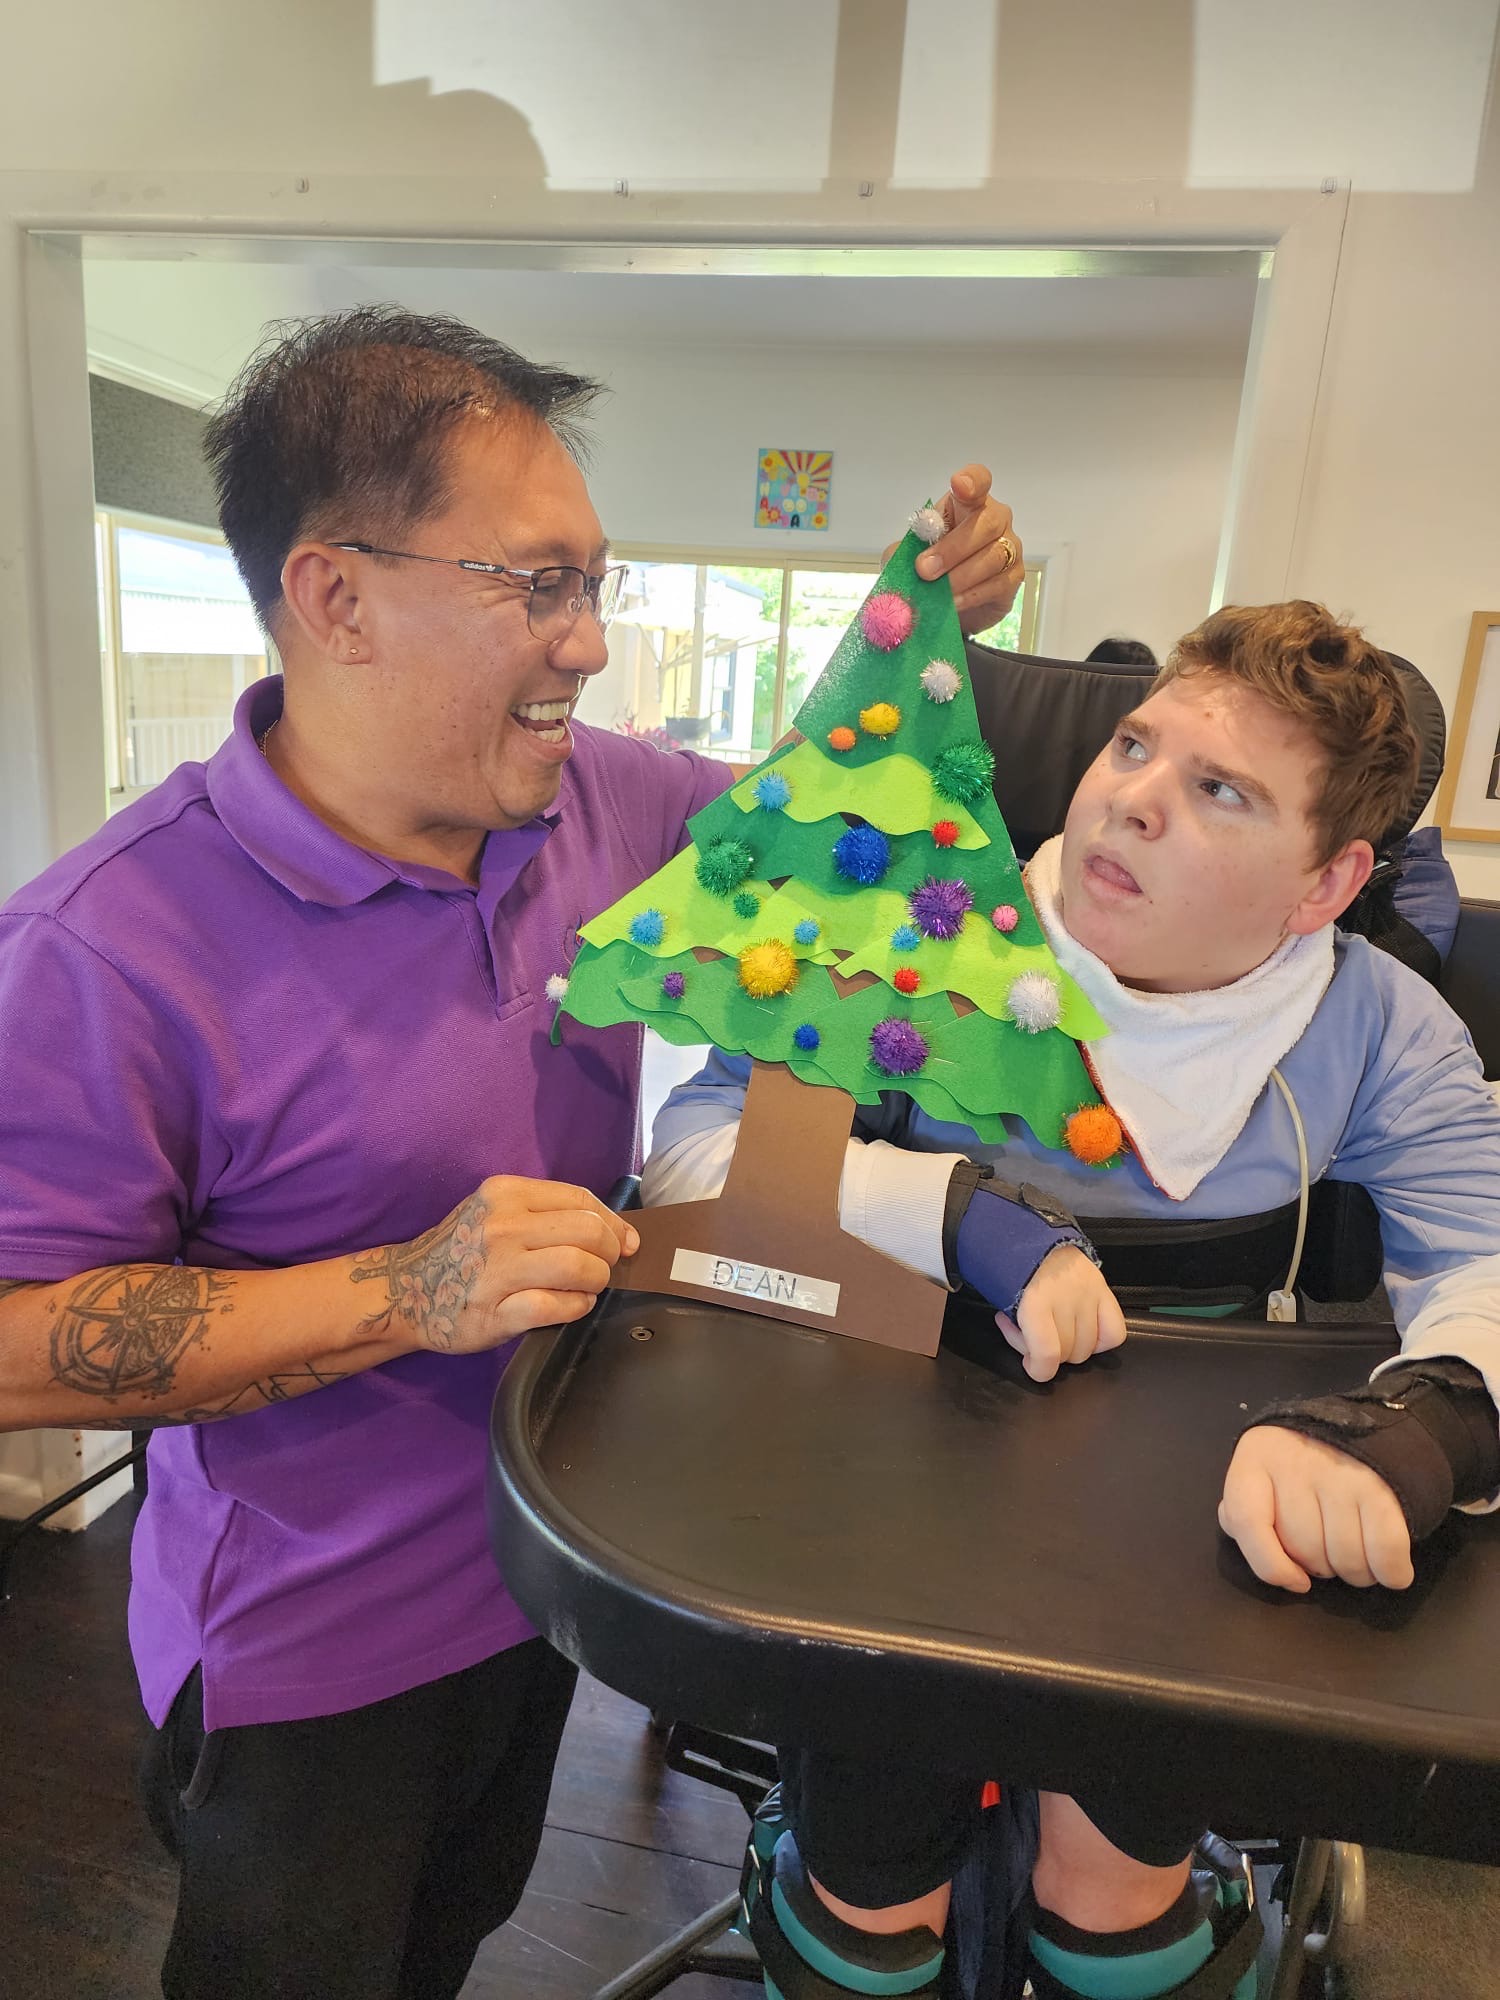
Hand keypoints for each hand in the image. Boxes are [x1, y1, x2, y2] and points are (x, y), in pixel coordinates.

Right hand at [358, 1177, 638, 1352]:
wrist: (405, 1291)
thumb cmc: (461, 1251)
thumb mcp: (495, 1213)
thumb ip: (546, 1214)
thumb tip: (618, 1231)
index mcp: (506, 1194)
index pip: (582, 1200)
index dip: (615, 1223)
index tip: (627, 1242)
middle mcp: (502, 1226)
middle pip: (588, 1233)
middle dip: (609, 1254)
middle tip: (604, 1268)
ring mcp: (498, 1270)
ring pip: (578, 1267)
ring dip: (596, 1280)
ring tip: (588, 1287)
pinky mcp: (496, 1311)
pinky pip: (556, 1306)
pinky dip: (576, 1307)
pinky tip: (572, 1306)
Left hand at [885, 466, 1023, 635]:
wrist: (949, 604)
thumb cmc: (932, 569)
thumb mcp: (909, 556)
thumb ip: (903, 552)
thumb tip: (900, 558)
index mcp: (967, 503)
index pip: (978, 480)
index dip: (972, 480)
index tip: (959, 485)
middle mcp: (995, 518)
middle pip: (987, 522)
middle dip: (953, 548)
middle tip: (924, 570)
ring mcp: (1009, 546)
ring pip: (993, 556)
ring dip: (961, 575)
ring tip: (938, 592)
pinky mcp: (1014, 577)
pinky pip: (997, 584)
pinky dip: (972, 594)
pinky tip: (953, 603)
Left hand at [995, 1245, 1126, 1383]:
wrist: (1029, 1230)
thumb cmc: (1008, 1267)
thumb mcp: (1002, 1296)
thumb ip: (1017, 1326)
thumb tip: (1032, 1356)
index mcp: (1036, 1301)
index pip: (1048, 1354)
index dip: (1038, 1370)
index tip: (1031, 1365)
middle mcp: (1068, 1298)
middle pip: (1068, 1353)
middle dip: (1047, 1354)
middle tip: (1031, 1334)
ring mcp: (1090, 1294)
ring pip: (1089, 1346)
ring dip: (1070, 1347)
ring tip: (1053, 1327)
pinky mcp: (1105, 1290)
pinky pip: (1115, 1333)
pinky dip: (1101, 1341)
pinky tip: (1082, 1331)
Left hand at [1218, 1426, 1413, 1592]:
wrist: (1366, 1431)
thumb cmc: (1304, 1465)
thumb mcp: (1263, 1474)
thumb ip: (1246, 1508)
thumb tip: (1241, 1534)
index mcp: (1257, 1459)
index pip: (1247, 1521)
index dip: (1269, 1564)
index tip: (1296, 1580)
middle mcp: (1297, 1463)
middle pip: (1306, 1550)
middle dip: (1321, 1568)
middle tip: (1330, 1552)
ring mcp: (1341, 1473)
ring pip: (1346, 1559)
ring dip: (1357, 1574)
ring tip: (1358, 1556)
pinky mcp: (1381, 1487)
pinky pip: (1386, 1552)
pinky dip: (1392, 1573)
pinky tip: (1391, 1570)